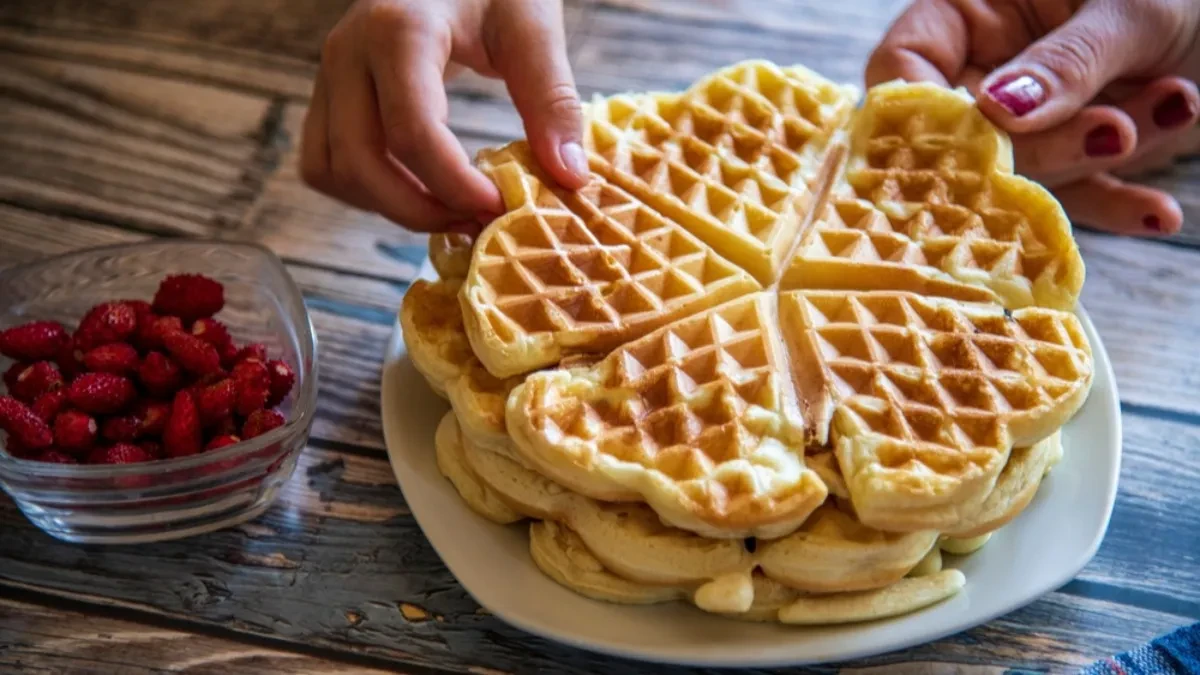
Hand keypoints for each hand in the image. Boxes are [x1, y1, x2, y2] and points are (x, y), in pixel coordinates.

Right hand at [299, 0, 587, 234]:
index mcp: (399, 30)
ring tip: (449, 212)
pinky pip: (325, 162)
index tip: (500, 206)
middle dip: (419, 210)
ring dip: (388, 207)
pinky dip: (366, 193)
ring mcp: (330, 73)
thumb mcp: (531, 26)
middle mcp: (349, 51)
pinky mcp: (327, 93)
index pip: (412, 131)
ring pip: (333, 170)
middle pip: (360, 161)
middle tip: (475, 223)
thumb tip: (568, 178)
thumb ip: (551, 100)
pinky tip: (418, 192)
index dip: (455, 185)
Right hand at [866, 0, 1199, 235]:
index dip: (926, 113)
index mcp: (967, 11)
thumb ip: (1064, 63)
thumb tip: (998, 113)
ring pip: (1021, 173)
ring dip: (1099, 158)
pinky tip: (1158, 212)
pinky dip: (1118, 206)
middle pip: (961, 137)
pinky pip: (1073, 196)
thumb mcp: (1127, 11)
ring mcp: (1021, 119)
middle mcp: (981, 68)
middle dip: (1041, 146)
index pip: (905, 68)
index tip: (978, 138)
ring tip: (1175, 107)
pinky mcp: (1066, 159)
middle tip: (1112, 132)